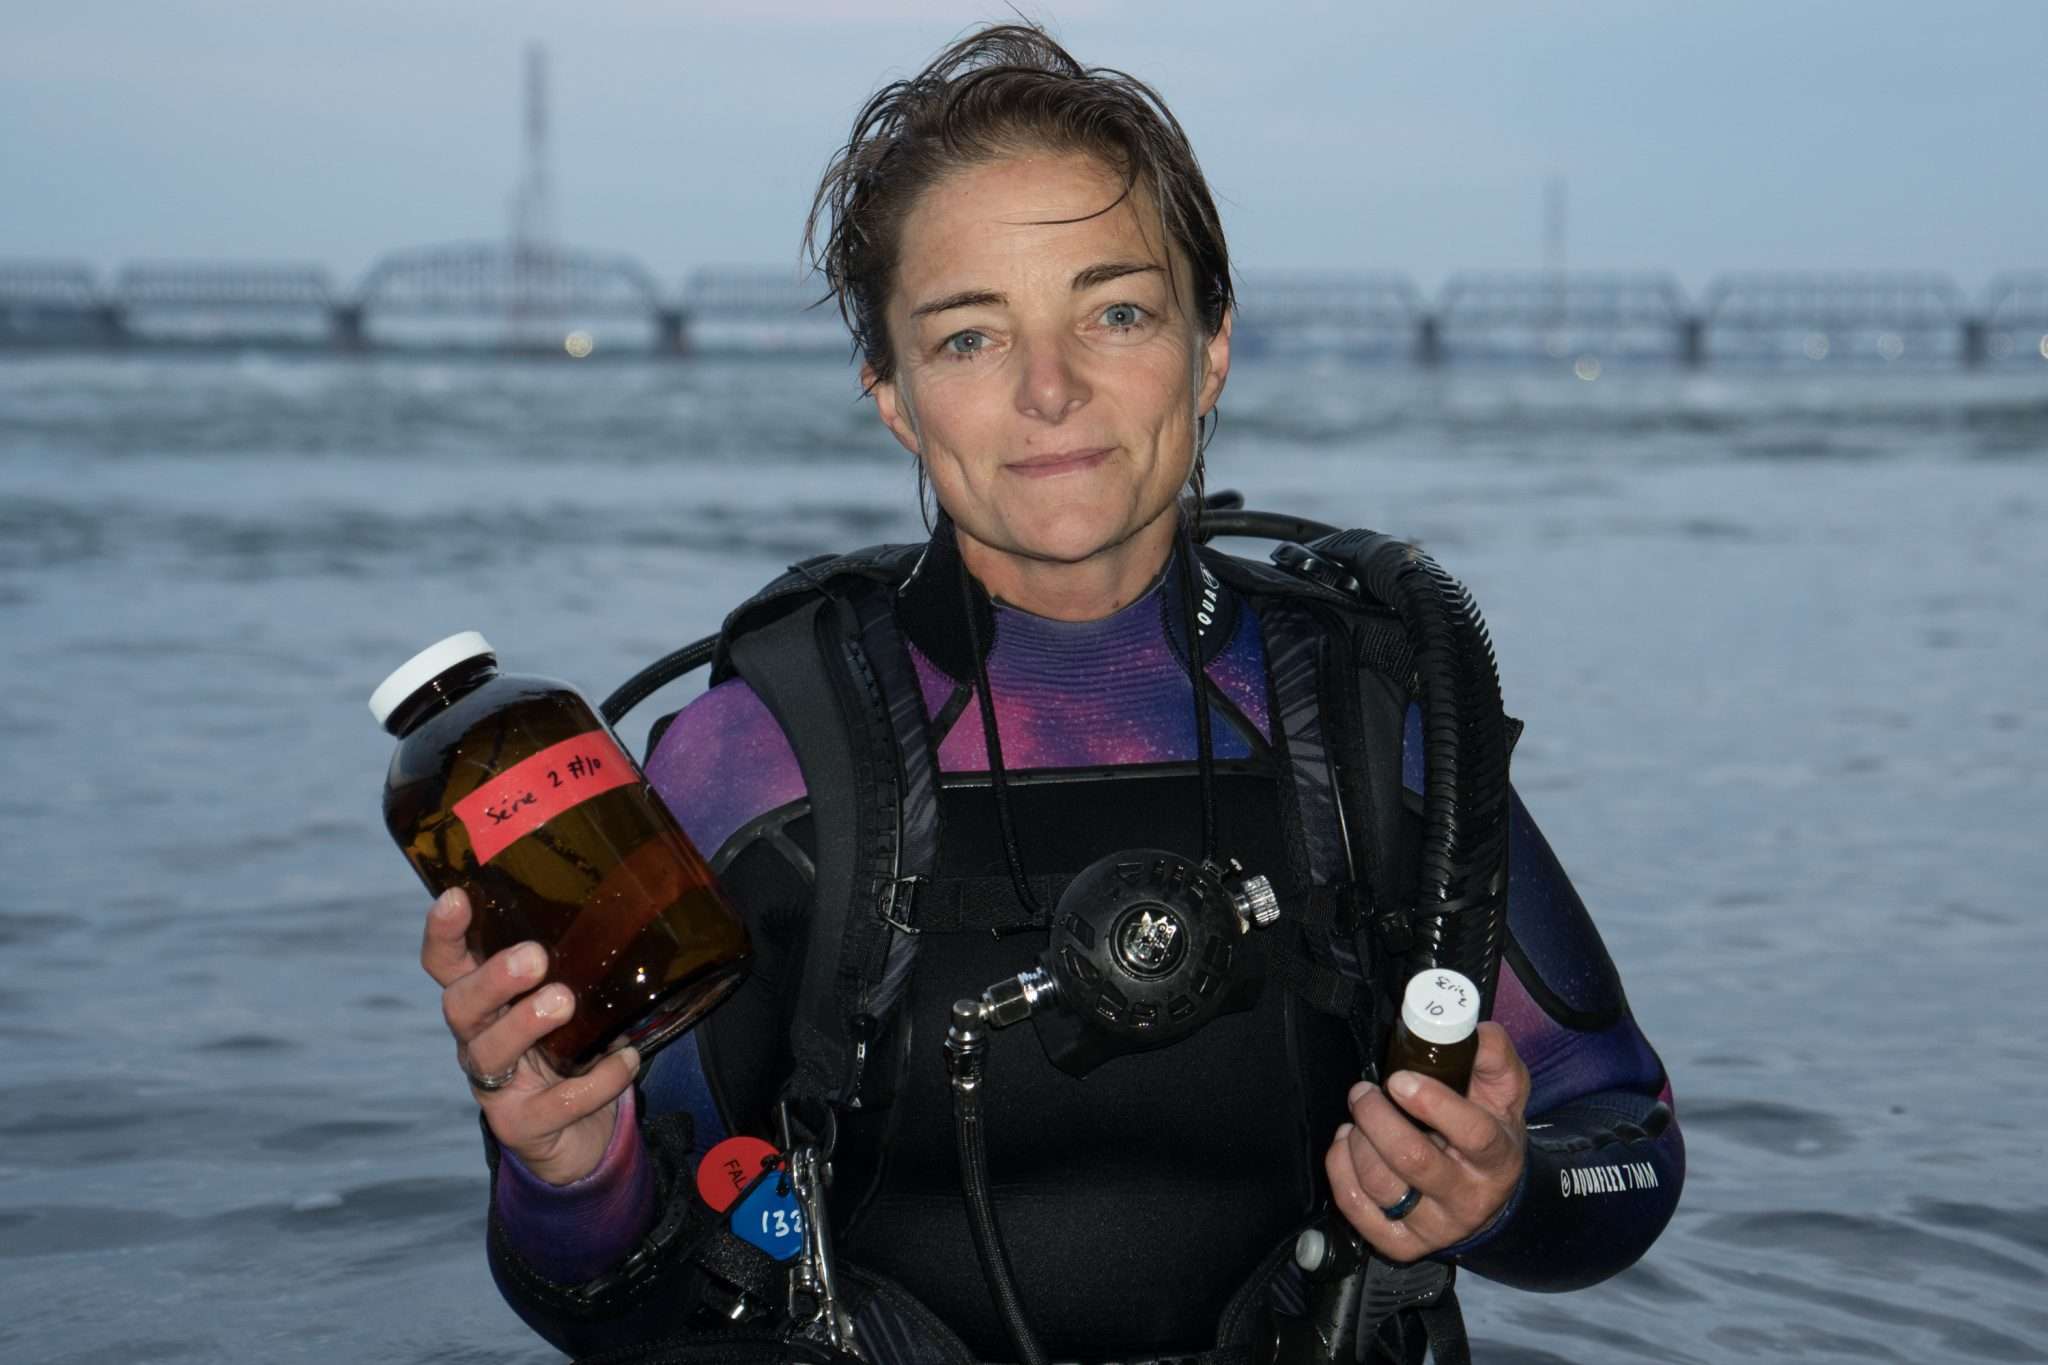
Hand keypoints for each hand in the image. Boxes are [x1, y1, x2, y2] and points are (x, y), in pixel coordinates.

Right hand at [419, 887, 640, 1185]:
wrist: (580, 1136)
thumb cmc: (572, 1048)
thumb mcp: (572, 998)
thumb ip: (581, 960)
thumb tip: (639, 895)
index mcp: (486, 1000)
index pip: (447, 963)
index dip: (443, 932)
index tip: (457, 897)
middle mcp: (479, 1039)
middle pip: (459, 1006)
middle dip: (492, 979)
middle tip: (533, 958)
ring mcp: (495, 1087)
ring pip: (490, 1054)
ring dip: (524, 1025)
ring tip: (564, 1003)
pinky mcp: (523, 1125)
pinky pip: (554, 1105)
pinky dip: (594, 1082)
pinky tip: (627, 1059)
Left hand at [1324, 1021, 1529, 1261]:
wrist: (1490, 1194)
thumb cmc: (1490, 1131)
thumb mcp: (1505, 1092)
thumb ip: (1493, 1056)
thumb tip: (1471, 1029)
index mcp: (1496, 1157)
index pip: (1473, 1134)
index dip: (1434, 1104)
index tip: (1400, 1079)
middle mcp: (1467, 1198)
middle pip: (1413, 1160)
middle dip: (1377, 1118)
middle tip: (1363, 1092)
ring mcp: (1434, 1226)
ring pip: (1380, 1185)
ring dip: (1356, 1142)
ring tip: (1358, 1117)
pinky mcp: (1402, 1244)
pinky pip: (1358, 1211)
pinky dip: (1341, 1171)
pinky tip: (1347, 1145)